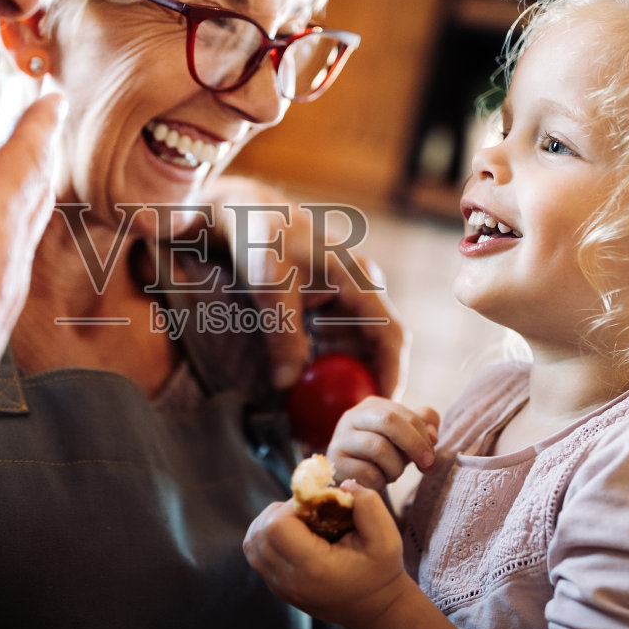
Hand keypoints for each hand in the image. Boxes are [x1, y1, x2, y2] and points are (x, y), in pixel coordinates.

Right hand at [0, 63, 58, 495]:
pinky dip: (1, 235)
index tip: (53, 88)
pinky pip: (0, 264)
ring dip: (25, 193)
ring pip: (21, 231)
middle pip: (32, 193)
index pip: (23, 160)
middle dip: (39, 150)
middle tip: (48, 119)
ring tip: (22, 174)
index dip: (36, 120)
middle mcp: (5, 265)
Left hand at [204, 175, 406, 395]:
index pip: (390, 335)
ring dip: (341, 376)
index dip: (391, 374)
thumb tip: (287, 384)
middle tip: (346, 419)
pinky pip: (331, 340)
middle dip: (363, 383)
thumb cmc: (258, 237)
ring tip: (323, 409)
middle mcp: (358, 287)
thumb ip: (281, 333)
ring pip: (352, 346)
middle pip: (374, 347)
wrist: (237, 209)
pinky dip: (323, 363)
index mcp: (357, 278)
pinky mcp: (321, 303)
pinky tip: (305, 384)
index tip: (381, 408)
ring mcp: (341, 296)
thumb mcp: (268, 284)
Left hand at [244, 483, 414, 628]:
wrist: (374, 608)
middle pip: (259, 532)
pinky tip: (294, 536)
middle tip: (307, 513)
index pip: (276, 526)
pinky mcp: (276, 588)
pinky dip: (267, 538)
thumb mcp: (386, 537)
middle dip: (279, 512)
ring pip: (251, 543)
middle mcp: (290, 581)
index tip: (315, 506)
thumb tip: (341, 485)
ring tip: (299, 523)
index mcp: (314, 568)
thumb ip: (368, 504)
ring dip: (270, 523)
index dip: (291, 506)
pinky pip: (255, 554)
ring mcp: (280, 588)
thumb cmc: (380, 571)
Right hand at [328, 397, 440, 490]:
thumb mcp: (406, 437)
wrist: (353, 478)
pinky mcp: (335, 463)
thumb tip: (432, 436)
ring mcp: (340, 439)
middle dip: (413, 444)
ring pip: (379, 448)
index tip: (431, 457)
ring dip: (396, 467)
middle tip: (426, 465)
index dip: (423, 435)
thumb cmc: (385, 454)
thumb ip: (424, 425)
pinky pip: (366, 472)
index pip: (404, 413)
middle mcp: (352, 417)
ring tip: (393, 473)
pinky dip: (380, 481)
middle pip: (388, 420)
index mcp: (372, 406)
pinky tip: (377, 481)